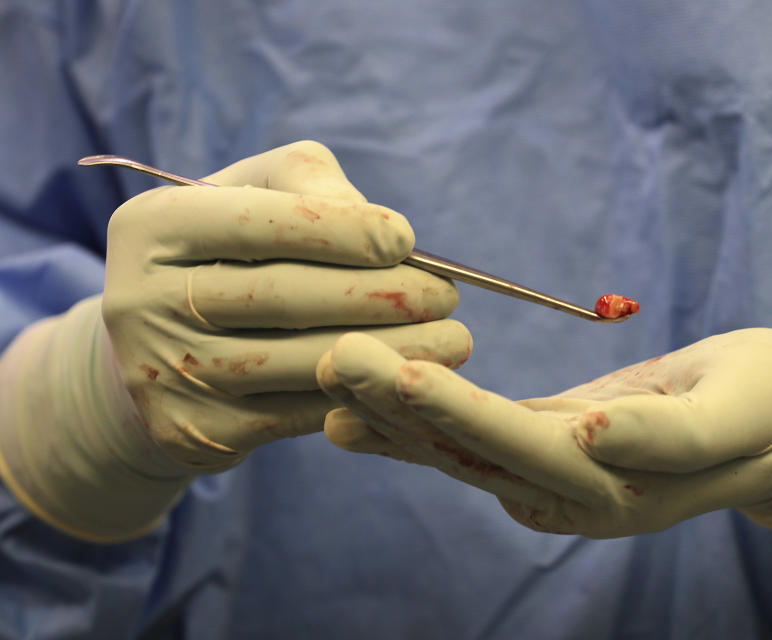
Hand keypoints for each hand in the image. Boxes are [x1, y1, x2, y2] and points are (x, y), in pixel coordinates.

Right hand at [0, 141, 471, 540]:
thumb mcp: (252, 197)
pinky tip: (411, 382)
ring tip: (455, 341)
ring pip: (299, 362)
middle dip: (380, 296)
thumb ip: (311, 186)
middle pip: (283, 296)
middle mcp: (141, 301)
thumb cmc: (228, 255)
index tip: (406, 239)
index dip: (341, 231)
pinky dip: (364, 397)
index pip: (257, 223)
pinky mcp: (195, 432)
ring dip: (392, 354)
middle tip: (446, 296)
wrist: (162, 352)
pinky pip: (298, 414)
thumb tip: (387, 234)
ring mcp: (166, 374)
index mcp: (152, 228)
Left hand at [318, 329, 771, 540]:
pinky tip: (365, 400)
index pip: (515, 445)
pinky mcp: (540, 450)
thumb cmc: (763, 404)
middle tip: (331, 354)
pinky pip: (469, 434)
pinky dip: (416, 416)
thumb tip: (593, 439)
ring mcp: (547, 480)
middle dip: (396, 403)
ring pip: (456, 446)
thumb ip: (668, 435)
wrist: (770, 425)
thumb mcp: (736, 412)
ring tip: (329, 370)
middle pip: (467, 449)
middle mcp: (564, 496)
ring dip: (390, 410)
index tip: (387, 371)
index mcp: (611, 489)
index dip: (449, 411)